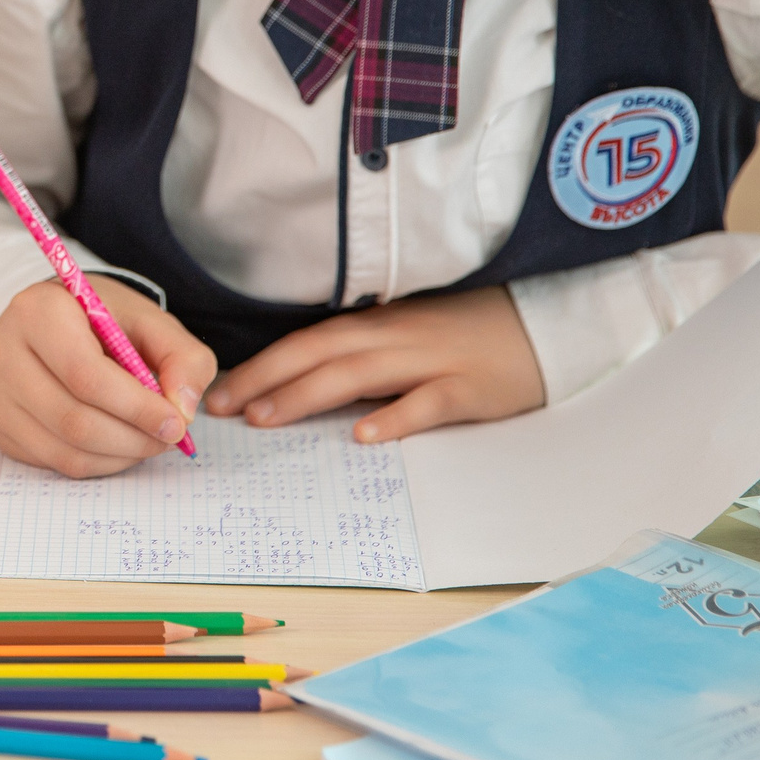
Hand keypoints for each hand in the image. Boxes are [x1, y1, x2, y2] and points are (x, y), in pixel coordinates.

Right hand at [0, 278, 215, 477]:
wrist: (54, 322)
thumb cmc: (104, 320)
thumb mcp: (151, 322)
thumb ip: (183, 358)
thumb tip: (183, 410)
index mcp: (38, 311)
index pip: (86, 375)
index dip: (136, 407)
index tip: (177, 423)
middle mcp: (2, 351)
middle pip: (74, 420)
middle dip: (134, 438)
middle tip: (170, 438)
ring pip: (65, 449)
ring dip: (120, 455)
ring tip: (147, 440)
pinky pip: (54, 462)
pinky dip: (98, 463)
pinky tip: (117, 443)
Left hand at [202, 286, 545, 443]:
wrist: (541, 323)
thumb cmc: (464, 334)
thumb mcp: (405, 336)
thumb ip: (360, 357)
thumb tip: (301, 389)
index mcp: (375, 325)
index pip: (306, 344)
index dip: (261, 366)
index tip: (218, 393)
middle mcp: (394, 337)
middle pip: (319, 355)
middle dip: (265, 380)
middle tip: (222, 409)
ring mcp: (431, 360)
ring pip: (358, 374)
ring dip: (307, 395)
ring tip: (267, 417)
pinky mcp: (468, 387)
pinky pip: (426, 402)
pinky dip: (394, 417)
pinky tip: (363, 435)